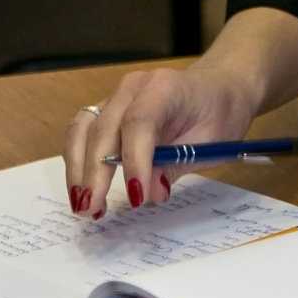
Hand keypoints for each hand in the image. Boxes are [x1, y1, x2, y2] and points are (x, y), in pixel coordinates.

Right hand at [64, 63, 258, 219]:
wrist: (218, 88)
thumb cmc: (218, 112)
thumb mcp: (211, 141)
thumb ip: (177, 163)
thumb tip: (150, 193)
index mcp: (165, 88)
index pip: (140, 122)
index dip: (134, 160)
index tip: (136, 197)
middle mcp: (134, 87)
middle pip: (104, 128)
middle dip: (96, 173)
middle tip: (94, 209)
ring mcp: (116, 96)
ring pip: (83, 129)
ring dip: (79, 169)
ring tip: (84, 205)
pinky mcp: (107, 110)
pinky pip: (83, 132)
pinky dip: (78, 162)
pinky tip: (84, 190)